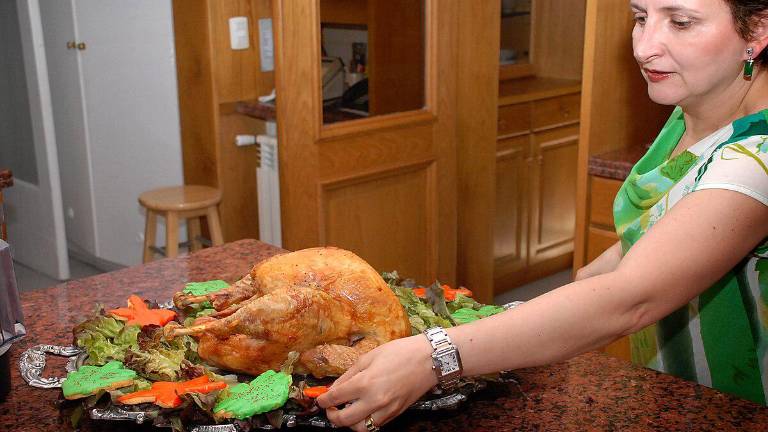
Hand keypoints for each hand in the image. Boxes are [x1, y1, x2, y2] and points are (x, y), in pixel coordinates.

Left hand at [317, 335, 436, 430]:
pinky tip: (363, 410)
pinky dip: (365, 422)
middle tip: (330, 408)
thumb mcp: (369, 357)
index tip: (320, 399)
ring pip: (360, 429)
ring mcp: (386, 410)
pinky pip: (375, 425)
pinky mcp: (396, 414)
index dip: (323, 400)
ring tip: (347, 411)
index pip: (336, 398)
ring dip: (349, 423)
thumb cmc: (400, 352)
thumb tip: (334, 388)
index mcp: (365, 383)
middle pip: (344, 420)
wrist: (429, 359)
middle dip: (332, 416)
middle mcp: (374, 401)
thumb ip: (349, 374)